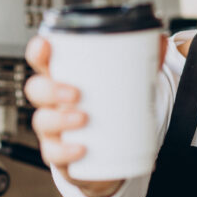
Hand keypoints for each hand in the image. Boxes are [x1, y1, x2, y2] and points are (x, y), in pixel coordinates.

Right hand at [23, 34, 167, 196]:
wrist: (112, 154)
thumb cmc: (109, 110)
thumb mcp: (125, 84)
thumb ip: (143, 60)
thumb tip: (162, 42)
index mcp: (64, 78)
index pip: (42, 60)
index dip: (38, 51)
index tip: (46, 46)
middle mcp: (53, 102)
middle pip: (35, 89)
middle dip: (49, 89)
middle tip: (76, 92)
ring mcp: (54, 129)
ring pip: (42, 121)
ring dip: (59, 119)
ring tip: (83, 118)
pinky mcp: (61, 154)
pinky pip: (54, 154)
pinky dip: (65, 151)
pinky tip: (81, 149)